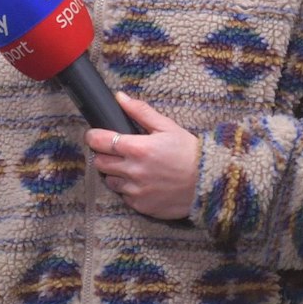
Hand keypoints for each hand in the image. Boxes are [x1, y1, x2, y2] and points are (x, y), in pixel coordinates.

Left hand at [84, 92, 199, 220]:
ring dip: (115, 173)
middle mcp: (133, 171)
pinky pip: (125, 197)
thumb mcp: (167, 126)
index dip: (93, 137)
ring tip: (131, 168)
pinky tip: (143, 183)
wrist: (209, 182)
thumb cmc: (189, 152)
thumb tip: (120, 97)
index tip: (94, 136)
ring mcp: (136, 191)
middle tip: (115, 151)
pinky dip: (129, 189)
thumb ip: (140, 111)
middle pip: (100, 162)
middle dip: (103, 155)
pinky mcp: (142, 206)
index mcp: (137, 148)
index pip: (99, 142)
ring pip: (110, 181)